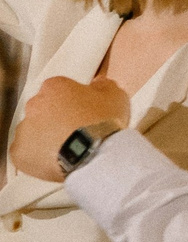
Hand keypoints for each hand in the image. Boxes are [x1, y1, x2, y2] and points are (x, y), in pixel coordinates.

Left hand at [10, 74, 132, 183]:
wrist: (93, 154)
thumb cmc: (103, 123)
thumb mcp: (115, 95)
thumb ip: (103, 86)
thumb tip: (99, 83)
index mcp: (55, 87)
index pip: (59, 89)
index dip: (71, 101)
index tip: (82, 110)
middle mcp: (34, 104)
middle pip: (42, 109)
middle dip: (55, 118)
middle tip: (75, 129)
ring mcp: (24, 128)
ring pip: (33, 131)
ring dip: (46, 137)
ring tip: (68, 147)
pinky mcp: (19, 152)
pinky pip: (25, 153)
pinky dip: (37, 156)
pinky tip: (56, 159)